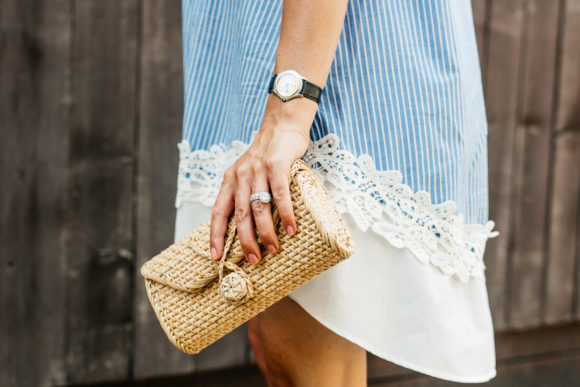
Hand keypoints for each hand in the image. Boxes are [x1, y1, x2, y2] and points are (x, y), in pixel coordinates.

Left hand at [209, 95, 317, 263]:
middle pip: (240, 215)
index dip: (215, 235)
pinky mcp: (277, 166)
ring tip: (273, 249)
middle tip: (253, 259)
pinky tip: (292, 229)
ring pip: (259, 208)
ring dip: (266, 232)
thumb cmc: (267, 154)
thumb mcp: (248, 171)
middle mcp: (240, 176)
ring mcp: (258, 171)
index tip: (215, 256)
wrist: (282, 124)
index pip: (218, 212)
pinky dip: (286, 214)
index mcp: (230, 180)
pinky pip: (280, 195)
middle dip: (245, 241)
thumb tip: (249, 225)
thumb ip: (245, 192)